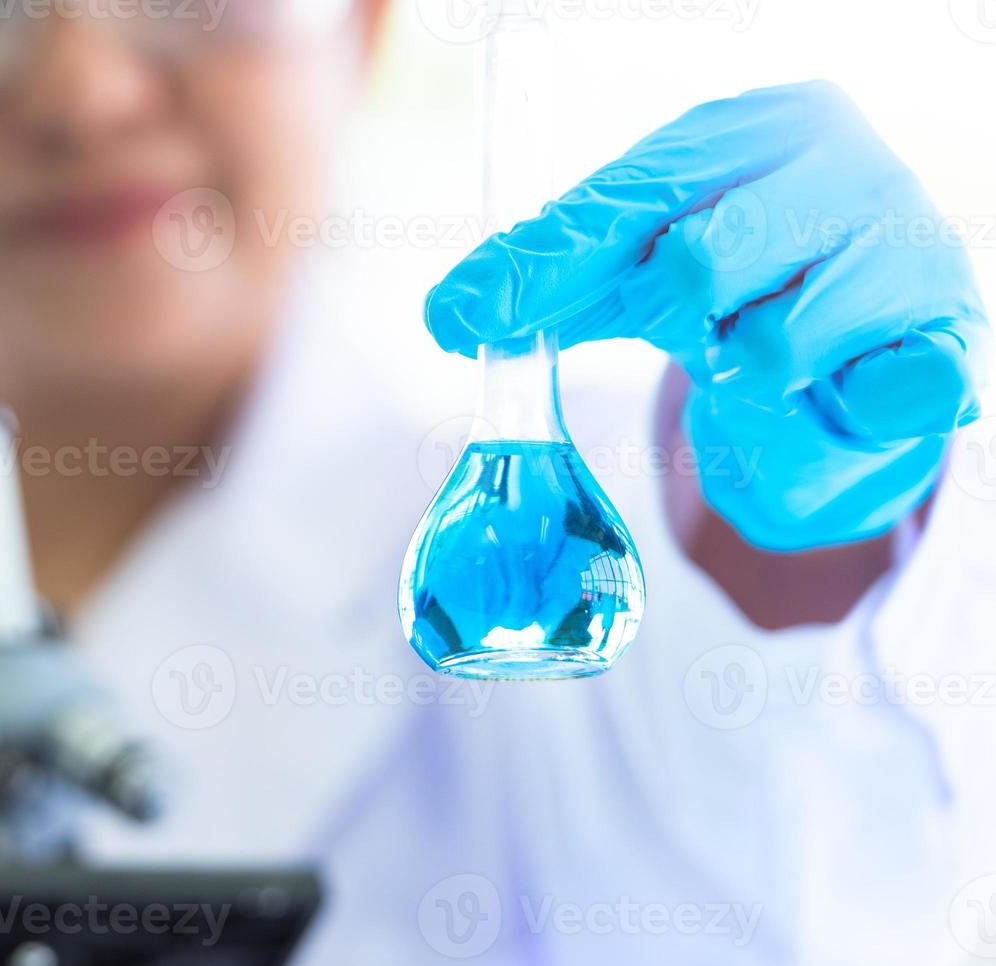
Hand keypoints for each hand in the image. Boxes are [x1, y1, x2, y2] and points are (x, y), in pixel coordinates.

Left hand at [425, 80, 988, 551]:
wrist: (872, 332)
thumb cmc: (743, 280)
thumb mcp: (637, 264)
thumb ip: (551, 278)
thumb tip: (449, 312)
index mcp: (755, 129)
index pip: (630, 198)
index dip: (544, 266)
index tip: (464, 316)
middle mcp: (839, 166)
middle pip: (698, 262)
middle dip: (676, 315)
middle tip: (694, 325)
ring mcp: (907, 247)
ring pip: (772, 344)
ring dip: (747, 371)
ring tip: (769, 349)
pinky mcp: (948, 341)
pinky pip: (883, 393)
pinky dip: (846, 406)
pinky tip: (847, 386)